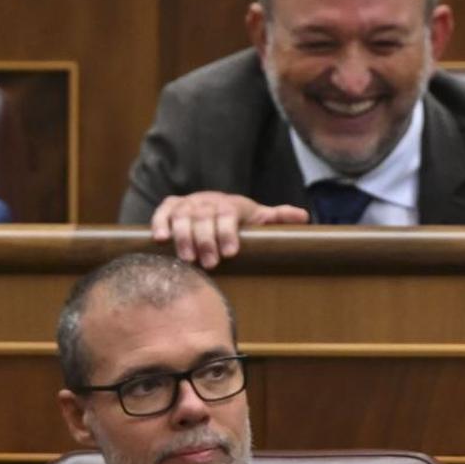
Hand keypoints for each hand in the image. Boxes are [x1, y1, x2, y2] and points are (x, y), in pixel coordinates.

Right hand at [150, 192, 308, 268]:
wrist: (213, 203)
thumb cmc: (238, 218)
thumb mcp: (258, 216)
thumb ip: (277, 217)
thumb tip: (304, 217)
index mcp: (231, 204)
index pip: (229, 215)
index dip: (228, 232)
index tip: (230, 253)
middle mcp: (208, 201)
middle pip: (205, 217)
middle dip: (206, 240)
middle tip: (210, 263)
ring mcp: (188, 203)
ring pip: (183, 216)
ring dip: (184, 236)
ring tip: (187, 258)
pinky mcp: (171, 206)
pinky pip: (163, 212)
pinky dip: (160, 223)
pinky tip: (160, 239)